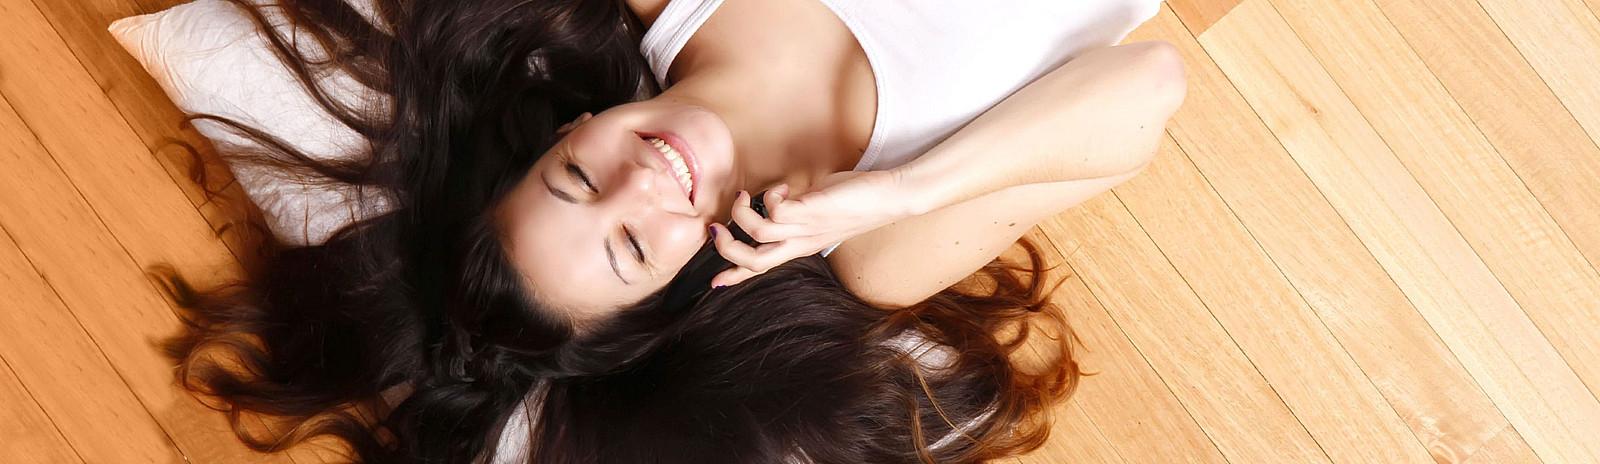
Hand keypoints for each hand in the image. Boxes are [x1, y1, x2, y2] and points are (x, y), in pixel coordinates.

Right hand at [710, 170, 914, 286]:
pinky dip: (769, 195)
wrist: (891, 198)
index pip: (763, 268)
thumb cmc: (857, 203)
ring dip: (740, 212)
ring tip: (744, 195)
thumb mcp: (819, 213)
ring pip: (757, 234)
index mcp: (800, 247)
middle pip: (753, 261)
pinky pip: (775, 210)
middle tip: (716, 227)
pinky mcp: (811, 211)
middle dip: (726, 247)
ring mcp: (805, 229)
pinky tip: (780, 187)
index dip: (736, 276)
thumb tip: (776, 201)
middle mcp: (800, 243)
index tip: (714, 282)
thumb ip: (796, 211)